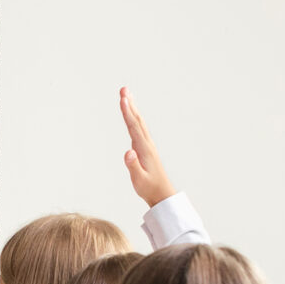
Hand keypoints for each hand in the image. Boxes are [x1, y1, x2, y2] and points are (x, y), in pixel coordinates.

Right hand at [119, 89, 176, 207]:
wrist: (162, 194)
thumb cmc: (149, 187)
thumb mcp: (139, 179)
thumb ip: (133, 165)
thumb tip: (128, 151)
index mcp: (144, 149)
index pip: (134, 127)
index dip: (128, 113)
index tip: (123, 99)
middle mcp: (147, 144)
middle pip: (137, 120)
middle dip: (130, 104)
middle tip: (124, 89)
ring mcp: (147, 145)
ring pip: (139, 123)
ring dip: (132, 109)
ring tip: (126, 97)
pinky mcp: (145, 148)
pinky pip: (139, 128)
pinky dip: (134, 118)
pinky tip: (132, 116)